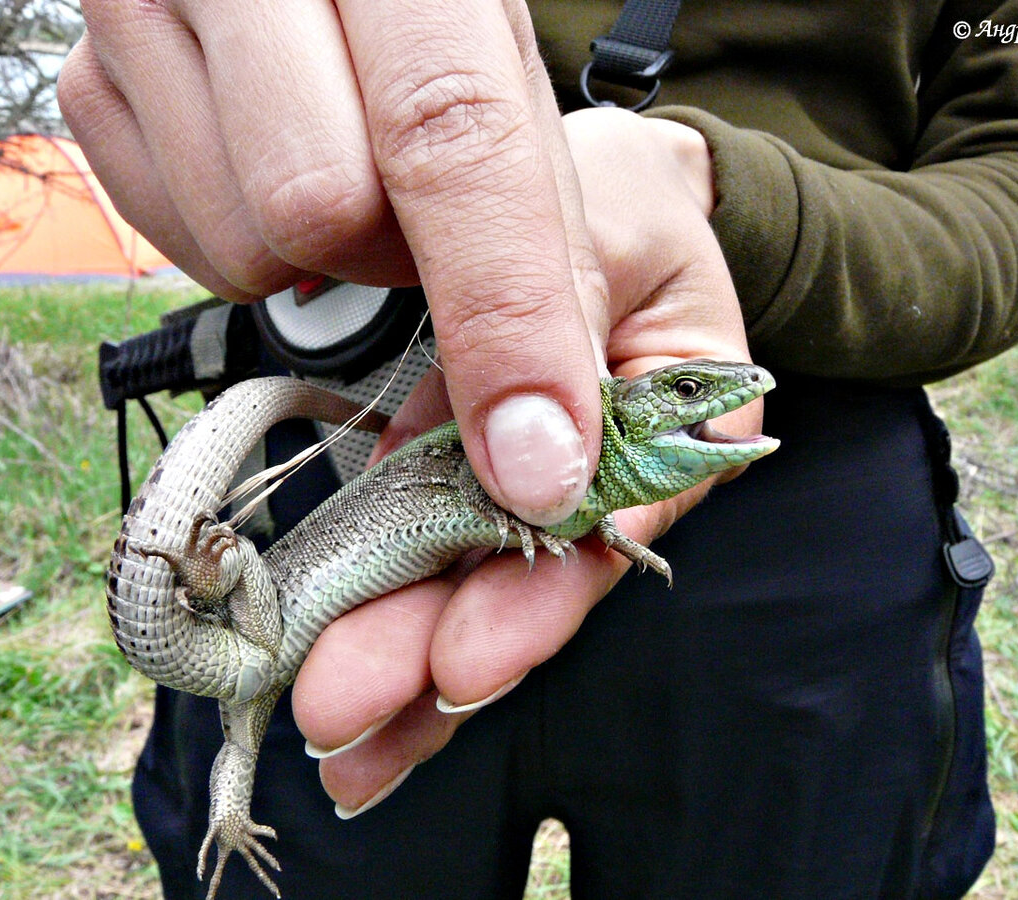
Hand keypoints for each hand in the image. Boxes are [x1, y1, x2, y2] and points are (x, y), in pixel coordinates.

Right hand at [59, 0, 602, 526]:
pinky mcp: (88, 86)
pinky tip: (266, 165)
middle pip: (324, 213)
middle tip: (408, 199)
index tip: (535, 463)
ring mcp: (142, 13)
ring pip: (246, 252)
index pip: (450, 143)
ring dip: (317, 255)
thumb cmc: (416, 9)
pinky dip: (246, 242)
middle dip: (390, 254)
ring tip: (335, 158)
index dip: (502, 317)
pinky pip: (185, 253)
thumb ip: (543, 236)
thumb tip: (551, 428)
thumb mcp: (505, 79)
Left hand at [292, 107, 764, 815]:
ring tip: (337, 737)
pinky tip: (330, 655)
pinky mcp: (468, 466)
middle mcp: (612, 481)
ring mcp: (535, 481)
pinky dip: (380, 592)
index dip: (533, 603)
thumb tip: (540, 466)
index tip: (460, 664)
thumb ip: (567, 334)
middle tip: (346, 717)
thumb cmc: (627, 203)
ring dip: (399, 657)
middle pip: (524, 584)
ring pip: (469, 581)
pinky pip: (423, 535)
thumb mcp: (609, 234)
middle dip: (431, 655)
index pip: (610, 534)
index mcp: (687, 431)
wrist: (597, 187)